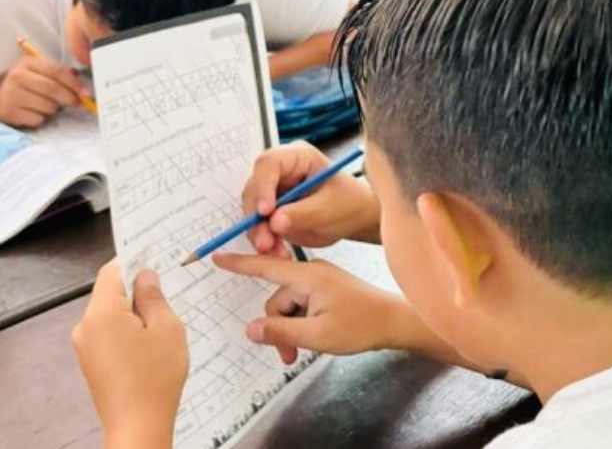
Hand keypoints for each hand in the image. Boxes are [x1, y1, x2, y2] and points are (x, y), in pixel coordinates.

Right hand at [0, 55, 86, 127]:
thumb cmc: (25, 85)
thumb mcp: (38, 73)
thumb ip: (59, 75)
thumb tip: (83, 89)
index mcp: (27, 63)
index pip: (56, 71)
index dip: (74, 83)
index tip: (86, 93)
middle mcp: (17, 76)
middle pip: (53, 89)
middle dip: (69, 98)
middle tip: (76, 103)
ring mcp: (11, 94)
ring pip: (47, 106)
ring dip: (53, 109)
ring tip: (46, 105)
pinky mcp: (9, 111)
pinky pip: (37, 119)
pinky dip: (41, 118)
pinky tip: (34, 112)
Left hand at [72, 262, 187, 448]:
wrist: (137, 427)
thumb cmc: (155, 378)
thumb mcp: (166, 329)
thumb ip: (153, 297)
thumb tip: (145, 277)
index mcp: (101, 313)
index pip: (112, 271)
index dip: (133, 261)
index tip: (154, 258)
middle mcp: (85, 326)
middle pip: (109, 293)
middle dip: (136, 292)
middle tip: (166, 300)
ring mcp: (84, 346)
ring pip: (109, 314)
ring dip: (133, 314)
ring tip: (160, 330)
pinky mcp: (90, 363)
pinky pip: (107, 334)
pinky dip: (126, 332)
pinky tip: (148, 347)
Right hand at [213, 253, 408, 363]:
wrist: (394, 322)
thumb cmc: (361, 325)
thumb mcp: (317, 335)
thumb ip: (281, 332)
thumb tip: (251, 329)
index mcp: (307, 276)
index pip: (265, 266)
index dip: (239, 264)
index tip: (217, 256)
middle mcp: (311, 272)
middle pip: (277, 300)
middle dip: (277, 328)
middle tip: (288, 355)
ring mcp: (320, 280)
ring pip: (289, 306)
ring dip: (290, 329)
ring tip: (302, 351)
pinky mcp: (326, 289)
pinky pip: (302, 305)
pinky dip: (301, 323)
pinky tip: (311, 339)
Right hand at [242, 141, 380, 255]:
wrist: (354, 217)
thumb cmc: (349, 202)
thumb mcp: (330, 207)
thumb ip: (303, 213)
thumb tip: (274, 221)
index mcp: (298, 157)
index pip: (269, 164)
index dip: (262, 186)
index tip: (265, 211)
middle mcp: (281, 171)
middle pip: (255, 188)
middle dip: (256, 217)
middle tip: (265, 241)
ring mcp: (274, 191)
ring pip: (252, 210)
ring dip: (258, 232)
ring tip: (274, 251)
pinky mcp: (271, 211)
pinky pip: (259, 225)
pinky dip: (264, 240)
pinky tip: (277, 252)